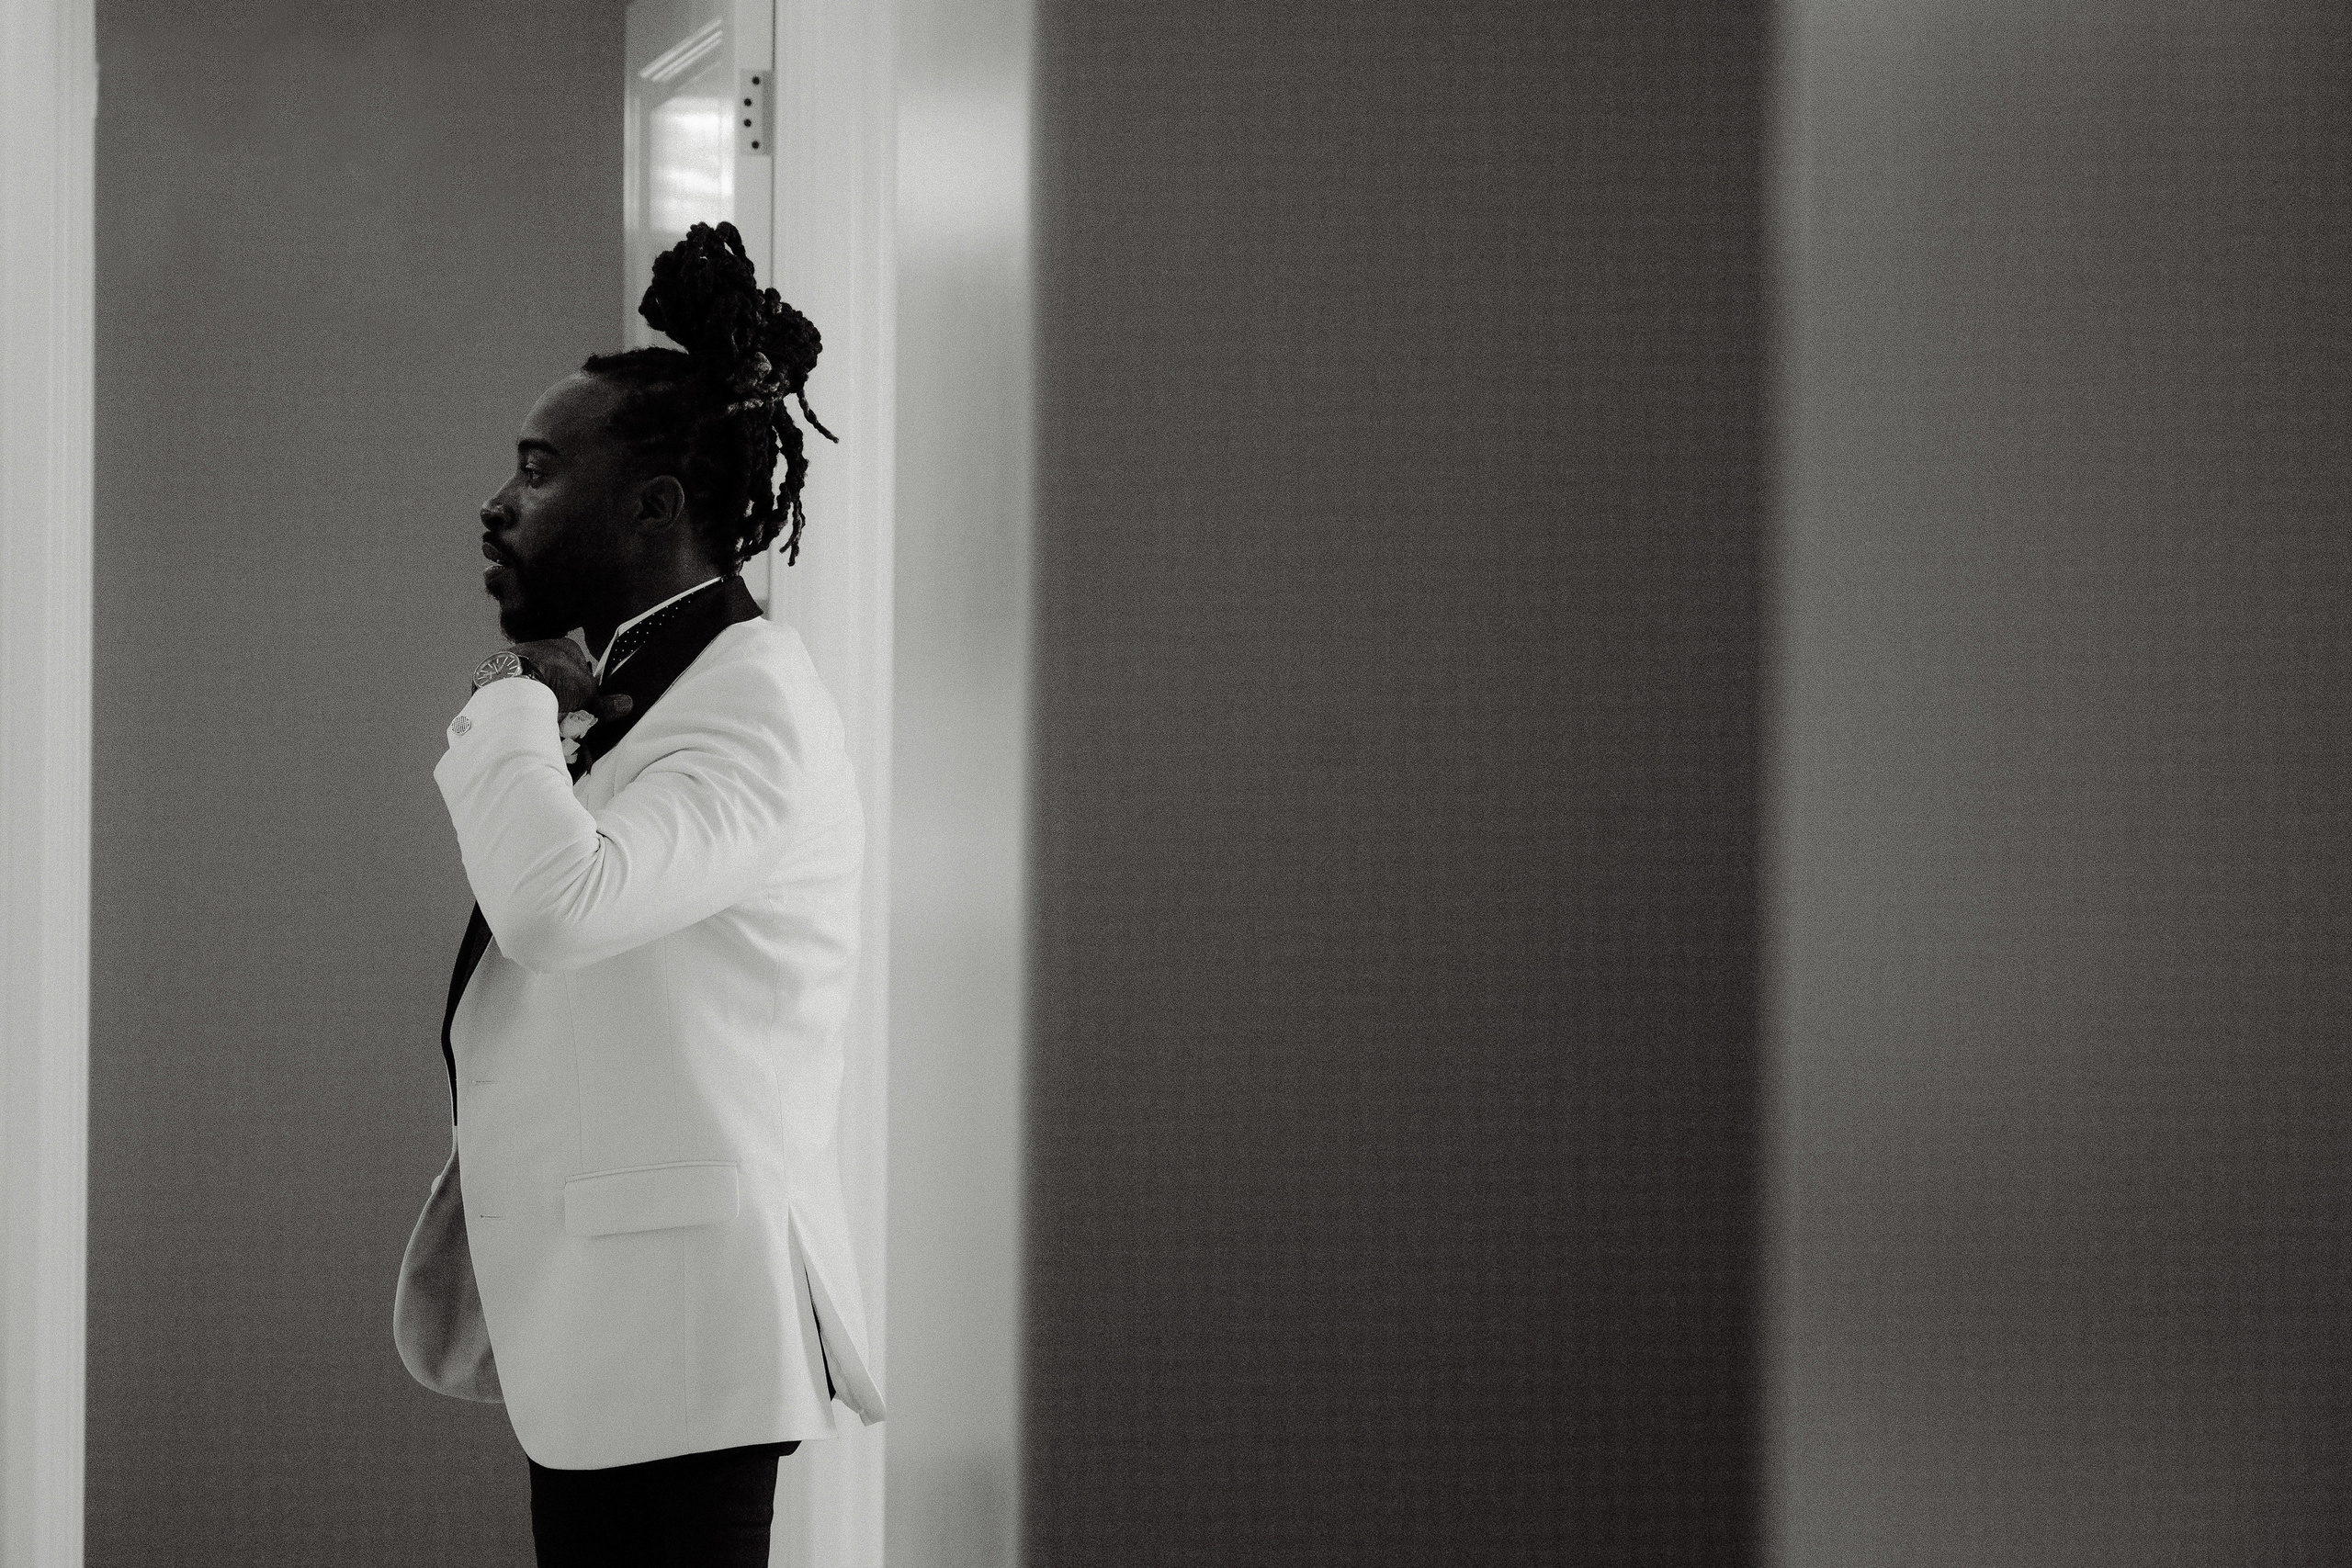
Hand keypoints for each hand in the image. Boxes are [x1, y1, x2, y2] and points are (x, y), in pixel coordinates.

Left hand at [509, 638, 634, 722]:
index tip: (585, 704)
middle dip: (563, 694)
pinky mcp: (501, 673)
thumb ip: (604, 702)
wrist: (514, 683)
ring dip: (542, 697)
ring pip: (537, 681)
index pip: (582, 667)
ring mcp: (519, 658)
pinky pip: (518, 688)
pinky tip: (526, 712)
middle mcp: (541, 646)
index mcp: (565, 645)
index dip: (586, 688)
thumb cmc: (555, 679)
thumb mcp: (587, 693)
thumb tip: (626, 704)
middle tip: (565, 713)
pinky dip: (523, 700)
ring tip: (545, 715)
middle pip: (558, 675)